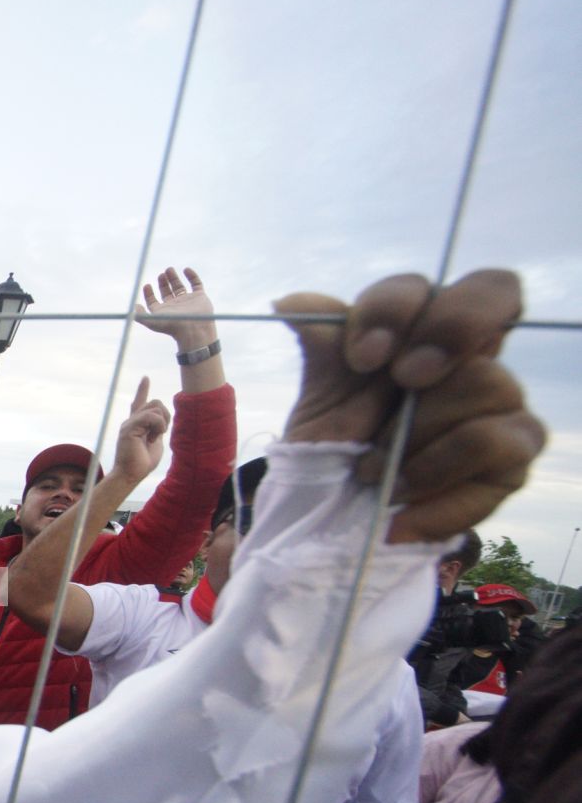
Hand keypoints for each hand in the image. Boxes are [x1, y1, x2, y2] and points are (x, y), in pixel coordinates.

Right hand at [108, 377, 167, 484]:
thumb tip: (162, 422)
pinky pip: (151, 417)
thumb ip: (157, 429)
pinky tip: (153, 437)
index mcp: (137, 424)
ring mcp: (129, 423)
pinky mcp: (129, 428)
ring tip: (154, 438)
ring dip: (162, 423)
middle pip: (155, 402)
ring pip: (155, 407)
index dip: (142, 390)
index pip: (139, 403)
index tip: (145, 378)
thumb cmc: (142, 463)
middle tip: (160, 434)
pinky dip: (158, 426)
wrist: (130, 475)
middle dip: (166, 416)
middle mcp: (131, 421)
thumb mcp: (155, 442)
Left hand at [135, 266, 215, 349]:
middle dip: (162, 282)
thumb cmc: (173, 326)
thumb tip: (135, 306)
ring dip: (173, 278)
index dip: (148, 293)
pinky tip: (186, 269)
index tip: (147, 285)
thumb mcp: (152, 321)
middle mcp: (174, 306)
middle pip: (166, 292)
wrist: (194, 329)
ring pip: (179, 287)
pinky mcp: (199, 297)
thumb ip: (140, 315)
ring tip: (169, 269)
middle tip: (161, 274)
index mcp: (163, 311)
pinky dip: (192, 276)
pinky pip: (196, 284)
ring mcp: (187, 300)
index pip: (153, 301)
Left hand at [277, 269, 544, 543]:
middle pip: (483, 316)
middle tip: (404, 381)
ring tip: (370, 474)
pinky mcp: (513, 457)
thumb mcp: (324, 397)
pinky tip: (397, 513)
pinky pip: (495, 450)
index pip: (431, 284)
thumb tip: (290, 302)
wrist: (346, 517)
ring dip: (416, 435)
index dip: (399, 309)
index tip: (362, 356)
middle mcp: (473, 359)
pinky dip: (435, 487)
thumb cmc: (341, 445)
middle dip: (442, 337)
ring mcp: (502, 405)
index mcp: (425, 331)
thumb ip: (323, 348)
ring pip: (486, 384)